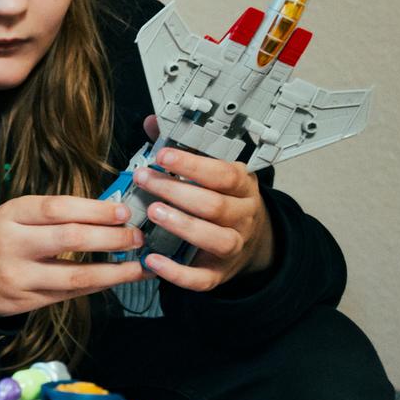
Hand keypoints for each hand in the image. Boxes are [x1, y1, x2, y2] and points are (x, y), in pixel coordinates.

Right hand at [0, 196, 146, 316]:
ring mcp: (19, 276)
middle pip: (71, 239)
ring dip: (114, 271)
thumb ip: (55, 214)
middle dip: (112, 238)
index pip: (58, 209)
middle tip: (137, 236)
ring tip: (138, 265)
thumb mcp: (16, 216)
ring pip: (76, 275)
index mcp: (11, 215)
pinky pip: (70, 293)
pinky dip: (98, 285)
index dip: (95, 210)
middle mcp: (13, 245)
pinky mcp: (26, 301)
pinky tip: (117, 278)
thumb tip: (110, 213)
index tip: (124, 212)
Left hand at [132, 145, 274, 289]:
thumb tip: (152, 122)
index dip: (192, 165)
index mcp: (242, 187)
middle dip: (176, 191)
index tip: (163, 156)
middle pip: (214, 205)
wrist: (254, 242)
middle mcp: (243, 217)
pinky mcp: (219, 273)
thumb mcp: (213, 172)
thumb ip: (183, 148)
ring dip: (181, 225)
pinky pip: (201, 278)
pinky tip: (152, 260)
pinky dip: (176, 272)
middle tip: (145, 180)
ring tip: (153, 212)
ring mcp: (233, 246)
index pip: (223, 174)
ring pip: (214, 239)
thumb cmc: (225, 200)